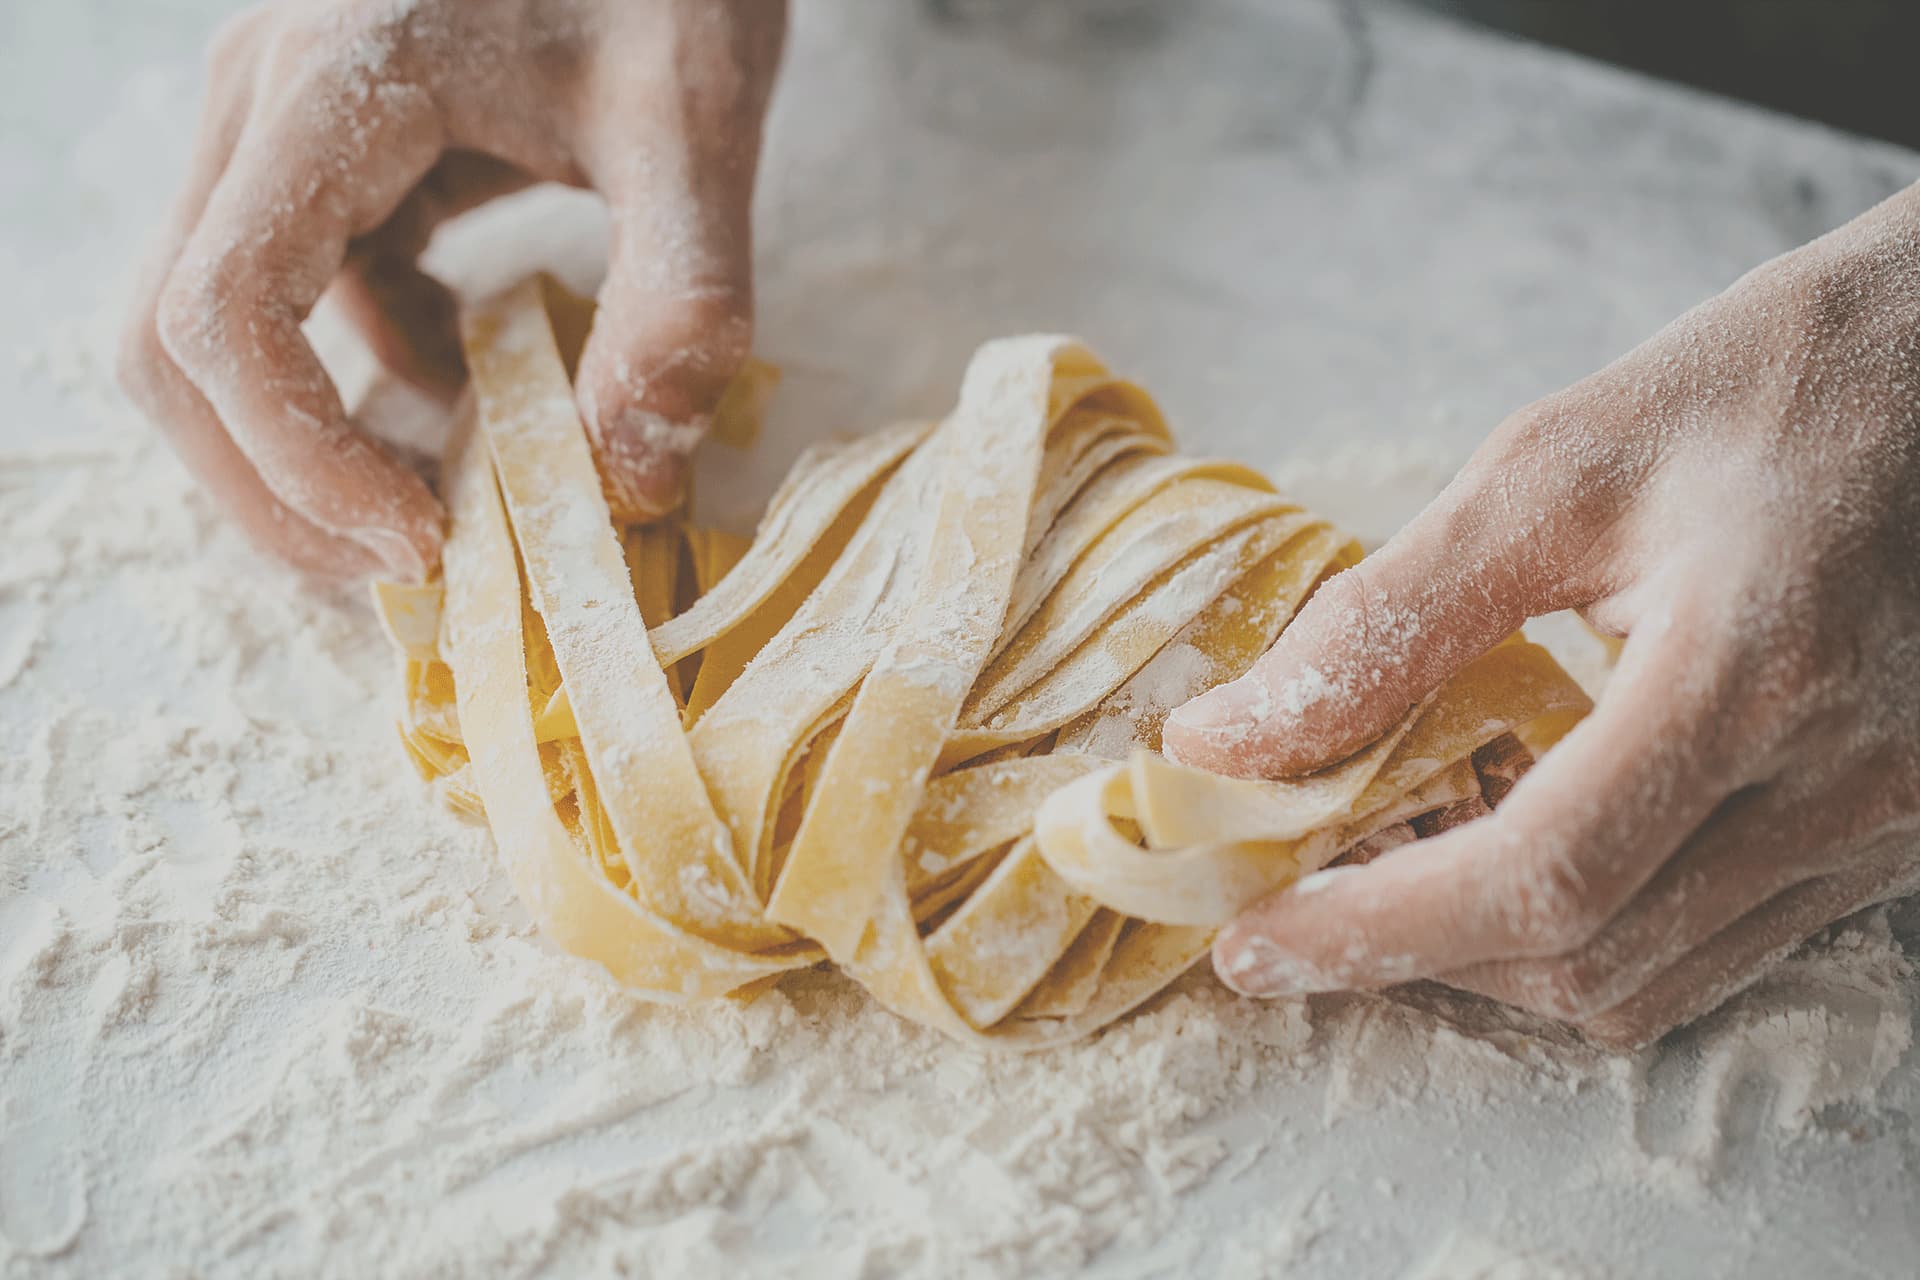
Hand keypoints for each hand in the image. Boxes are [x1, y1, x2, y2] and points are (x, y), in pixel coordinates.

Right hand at [119, 0, 785, 578]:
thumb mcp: (695, 121)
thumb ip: (681, 298)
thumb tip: (633, 478)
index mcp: (331, 90)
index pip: (226, 315)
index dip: (298, 460)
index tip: (423, 539)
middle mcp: (263, 105)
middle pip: (176, 341)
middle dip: (272, 483)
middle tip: (407, 561)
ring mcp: (277, 126)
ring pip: (214, 327)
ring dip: (303, 441)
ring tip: (441, 503)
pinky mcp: (320, 151)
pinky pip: (288, 293)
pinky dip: (356, 374)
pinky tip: (466, 385)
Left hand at [1164, 185, 1919, 1046]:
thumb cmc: (1763, 390)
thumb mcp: (1548, 470)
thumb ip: (1381, 620)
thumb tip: (1221, 741)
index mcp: (1753, 671)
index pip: (1542, 875)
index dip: (1377, 929)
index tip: (1252, 943)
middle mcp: (1845, 783)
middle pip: (1588, 959)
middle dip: (1414, 955)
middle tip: (1294, 903)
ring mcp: (1888, 827)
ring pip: (1649, 981)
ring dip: (1491, 956)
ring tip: (1387, 870)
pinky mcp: (1895, 840)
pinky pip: (1712, 947)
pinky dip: (1584, 932)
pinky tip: (1505, 849)